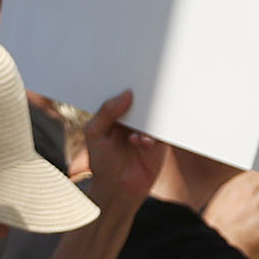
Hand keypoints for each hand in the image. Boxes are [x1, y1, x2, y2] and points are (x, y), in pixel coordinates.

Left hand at [68, 91, 155, 213]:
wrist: (116, 189)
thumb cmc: (102, 161)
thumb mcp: (94, 134)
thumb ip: (106, 113)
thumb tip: (127, 94)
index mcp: (119, 114)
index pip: (126, 94)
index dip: (129, 83)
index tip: (133, 70)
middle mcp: (136, 119)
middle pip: (145, 100)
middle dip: (146, 92)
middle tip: (148, 81)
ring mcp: (149, 130)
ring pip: (156, 113)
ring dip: (152, 112)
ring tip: (144, 114)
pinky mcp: (160, 143)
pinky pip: (163, 132)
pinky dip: (153, 134)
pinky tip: (141, 141)